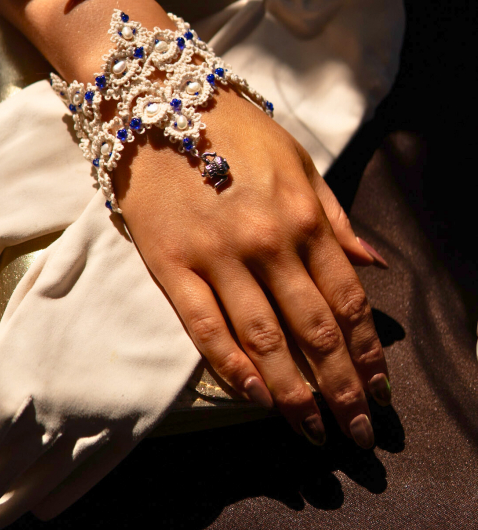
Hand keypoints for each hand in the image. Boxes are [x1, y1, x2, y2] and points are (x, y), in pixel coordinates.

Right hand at [116, 85, 390, 448]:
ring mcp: (216, 255)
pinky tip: (255, 398)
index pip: (346, 300)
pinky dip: (232, 368)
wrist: (158, 100)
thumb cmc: (233, 130)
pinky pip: (205, 328)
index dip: (367, 352)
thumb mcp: (297, 161)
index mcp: (303, 214)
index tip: (378, 390)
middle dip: (341, 388)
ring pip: (264, 339)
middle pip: (313, 330)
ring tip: (312, 431)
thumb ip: (336, 216)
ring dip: (293, 393)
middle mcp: (267, 240)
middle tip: (356, 434)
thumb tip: (374, 265)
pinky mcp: (171, 264)